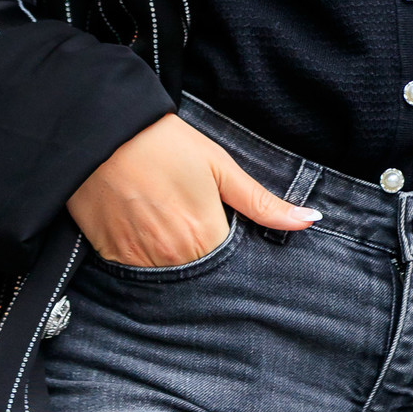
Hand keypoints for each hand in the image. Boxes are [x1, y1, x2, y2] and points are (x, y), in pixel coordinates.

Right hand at [67, 114, 318, 266]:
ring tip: (168, 225)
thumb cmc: (165, 144)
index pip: (231, 267)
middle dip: (205, 259)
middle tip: (192, 226)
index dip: (231, 251)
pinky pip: (137, 274)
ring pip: (169, 278)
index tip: (223, 233)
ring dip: (175, 261)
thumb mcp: (219, 167)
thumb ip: (262, 202)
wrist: (102, 133)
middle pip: (201, 274)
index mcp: (205, 234)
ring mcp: (140, 260)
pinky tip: (145, 231)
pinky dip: (145, 259)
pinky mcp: (112, 257)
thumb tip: (310, 220)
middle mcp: (174, 256)